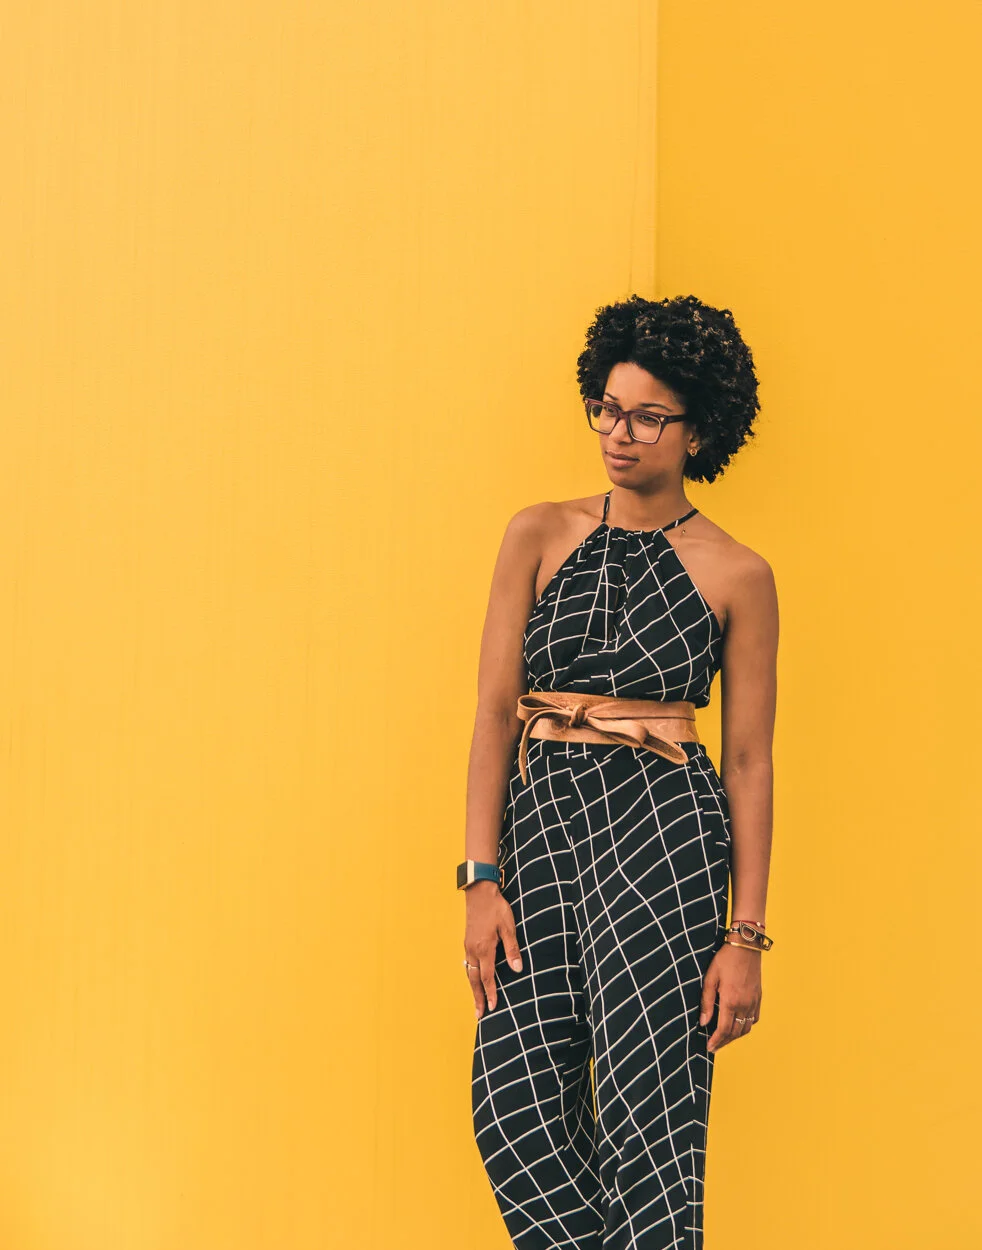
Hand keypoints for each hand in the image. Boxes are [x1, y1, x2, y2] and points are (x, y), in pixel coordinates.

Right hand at [464, 881, 522, 1017]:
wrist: (479, 892)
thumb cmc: (496, 908)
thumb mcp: (508, 927)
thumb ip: (512, 948)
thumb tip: (517, 969)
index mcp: (484, 949)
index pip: (488, 978)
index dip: (490, 994)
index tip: (492, 1008)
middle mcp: (473, 950)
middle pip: (475, 980)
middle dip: (477, 998)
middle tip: (479, 1014)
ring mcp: (468, 946)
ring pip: (469, 972)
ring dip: (473, 988)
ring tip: (476, 1002)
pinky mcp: (467, 941)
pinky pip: (468, 964)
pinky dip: (471, 976)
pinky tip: (473, 978)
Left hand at [699, 942, 761, 1052]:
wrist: (746, 945)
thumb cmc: (725, 959)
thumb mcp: (710, 977)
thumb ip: (706, 1001)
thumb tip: (703, 1022)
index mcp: (731, 1000)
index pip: (724, 1030)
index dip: (716, 1041)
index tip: (709, 1047)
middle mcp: (745, 1004)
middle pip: (736, 1032)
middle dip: (724, 1042)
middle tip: (714, 1046)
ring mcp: (754, 1001)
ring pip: (746, 1028)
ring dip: (735, 1036)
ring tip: (724, 1038)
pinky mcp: (759, 997)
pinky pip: (754, 1018)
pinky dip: (746, 1026)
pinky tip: (738, 1024)